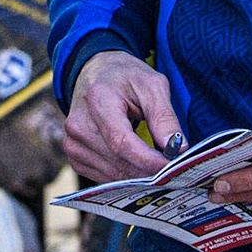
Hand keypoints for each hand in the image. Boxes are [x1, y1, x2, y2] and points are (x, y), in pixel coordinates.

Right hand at [64, 49, 182, 182]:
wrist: (94, 74)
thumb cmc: (125, 77)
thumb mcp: (152, 85)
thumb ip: (164, 116)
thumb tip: (178, 149)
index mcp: (98, 100)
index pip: (121, 141)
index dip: (147, 160)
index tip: (172, 168)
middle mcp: (79, 125)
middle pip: (118, 161)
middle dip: (149, 171)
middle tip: (174, 171)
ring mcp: (73, 143)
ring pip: (114, 175)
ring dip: (139, 177)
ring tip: (159, 167)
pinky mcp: (74, 156)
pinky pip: (105, 178)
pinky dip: (126, 177)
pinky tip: (139, 167)